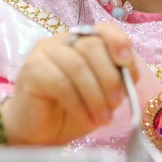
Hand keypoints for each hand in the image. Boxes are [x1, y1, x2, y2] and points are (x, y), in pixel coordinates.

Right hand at [1, 23, 137, 145]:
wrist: (39, 132)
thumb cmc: (71, 111)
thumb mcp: (102, 95)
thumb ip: (117, 79)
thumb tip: (130, 74)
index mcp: (81, 41)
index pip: (103, 29)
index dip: (118, 42)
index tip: (127, 64)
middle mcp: (61, 40)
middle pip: (91, 46)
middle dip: (110, 77)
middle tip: (116, 104)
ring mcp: (44, 52)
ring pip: (77, 66)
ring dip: (95, 96)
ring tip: (103, 119)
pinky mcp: (31, 69)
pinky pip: (61, 84)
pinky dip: (79, 105)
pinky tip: (86, 120)